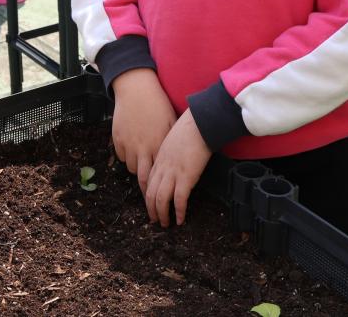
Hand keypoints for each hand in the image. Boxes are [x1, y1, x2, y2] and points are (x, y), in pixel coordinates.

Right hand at [110, 68, 176, 194]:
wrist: (135, 88)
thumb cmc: (157, 104)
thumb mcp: (170, 122)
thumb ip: (171, 142)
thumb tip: (178, 158)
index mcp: (158, 145)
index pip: (158, 175)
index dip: (160, 186)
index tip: (163, 193)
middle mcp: (141, 148)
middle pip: (142, 178)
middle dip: (146, 190)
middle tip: (150, 195)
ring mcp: (127, 144)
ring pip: (131, 168)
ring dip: (138, 169)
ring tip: (144, 165)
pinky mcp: (117, 138)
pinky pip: (121, 155)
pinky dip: (127, 156)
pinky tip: (134, 150)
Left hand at [145, 108, 212, 226]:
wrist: (200, 124)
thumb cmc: (190, 129)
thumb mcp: (173, 140)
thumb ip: (170, 152)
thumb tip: (175, 160)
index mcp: (159, 158)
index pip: (148, 181)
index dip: (148, 195)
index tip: (150, 204)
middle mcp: (162, 167)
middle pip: (150, 193)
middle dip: (151, 209)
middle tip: (154, 220)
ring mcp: (173, 173)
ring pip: (160, 199)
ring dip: (162, 214)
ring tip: (165, 223)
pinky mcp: (186, 177)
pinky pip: (179, 199)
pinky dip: (178, 212)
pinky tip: (180, 220)